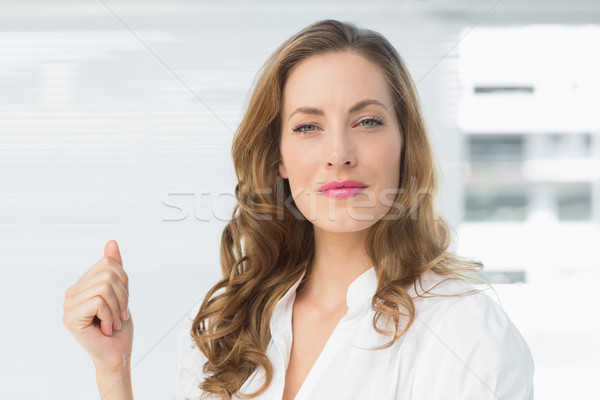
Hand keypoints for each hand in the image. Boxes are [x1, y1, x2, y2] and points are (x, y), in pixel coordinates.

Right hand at [63, 240, 132, 372]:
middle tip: (119, 316)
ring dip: (117, 308)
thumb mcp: (121, 292)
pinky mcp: (70, 318)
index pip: (108, 264)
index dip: (124, 282)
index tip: (123, 303)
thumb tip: (111, 242)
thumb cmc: (118, 326)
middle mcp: (71, 293)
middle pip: (107, 273)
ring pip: (104, 287)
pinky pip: (99, 301)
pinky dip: (110, 316)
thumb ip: (114, 268)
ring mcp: (68, 305)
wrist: (117, 355)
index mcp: (82, 285)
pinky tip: (105, 329)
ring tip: (112, 323)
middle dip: (122, 296)